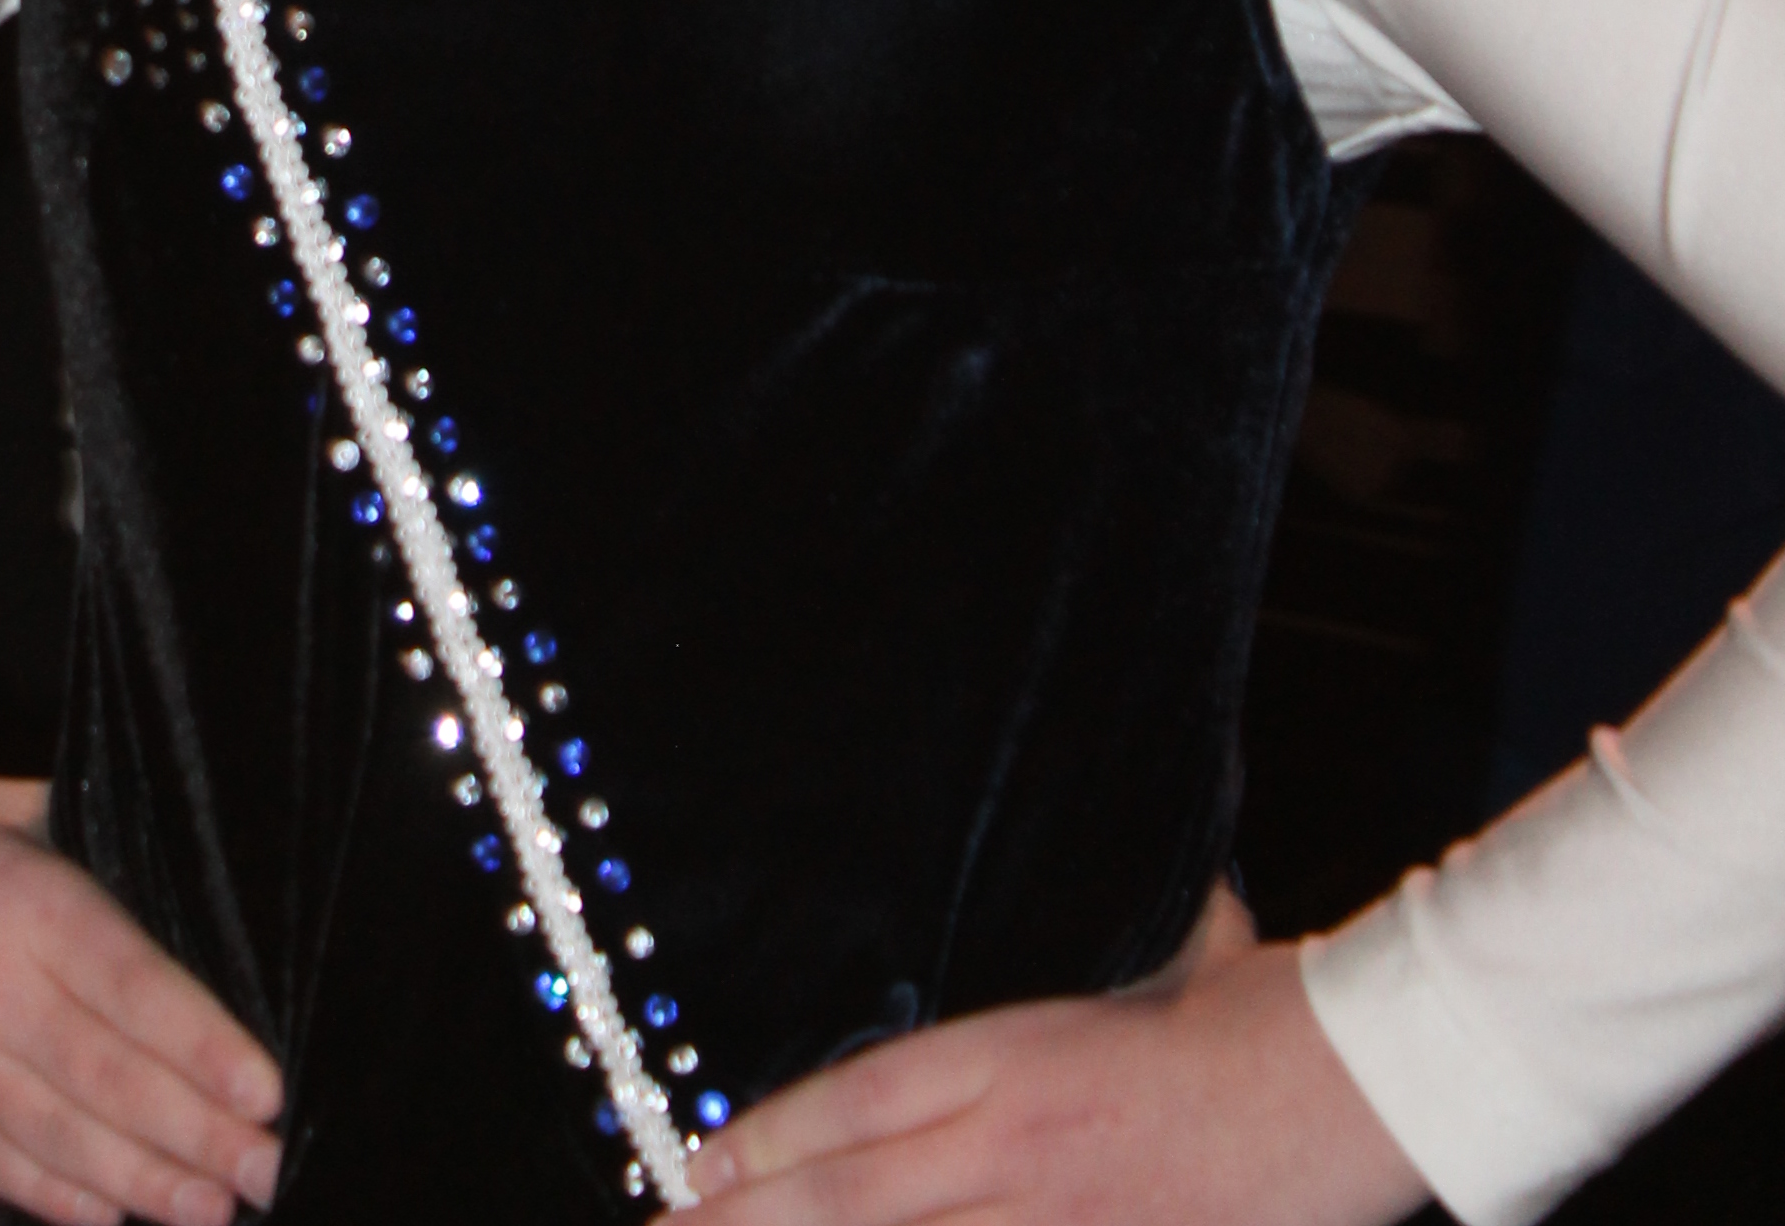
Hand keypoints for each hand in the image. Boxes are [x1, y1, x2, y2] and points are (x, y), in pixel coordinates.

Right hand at [0, 686, 283, 1225]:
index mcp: (20, 902)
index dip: (206, 1051)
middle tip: (269, 1169)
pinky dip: (54, 1196)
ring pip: (57, 1141)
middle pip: (109, 1083)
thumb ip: (94, 848)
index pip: (135, 992)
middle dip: (199, 1135)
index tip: (269, 1092)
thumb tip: (187, 881)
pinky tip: (110, 1216)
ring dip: (144, 1183)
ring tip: (213, 1208)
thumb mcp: (6, 803)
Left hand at [689, 937, 1425, 1225]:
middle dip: (751, 1221)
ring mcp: (1063, 1225)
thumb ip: (1089, 931)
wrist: (1360, 1081)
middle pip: (855, 1197)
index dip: (768, 1138)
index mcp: (1017, 1057)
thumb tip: (1069, 868)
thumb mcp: (1147, 942)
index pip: (859, 1104)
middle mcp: (1018, 1150)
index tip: (697, 1157)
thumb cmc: (1256, 1002)